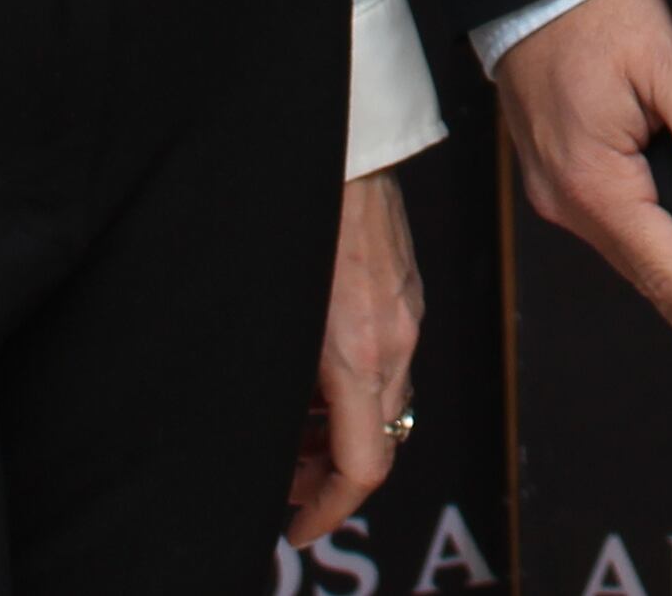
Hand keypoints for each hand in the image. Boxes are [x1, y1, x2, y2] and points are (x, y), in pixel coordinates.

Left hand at [289, 172, 427, 540]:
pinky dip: (354, 389)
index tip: (297, 529)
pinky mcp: (404, 288)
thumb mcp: (270, 319)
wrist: (342, 142)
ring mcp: (406, 313)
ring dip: (342, 432)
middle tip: (282, 483)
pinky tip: (314, 374)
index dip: (329, 510)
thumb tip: (265, 424)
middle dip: (329, 475)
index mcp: (361, 356)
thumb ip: (277, 379)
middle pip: (378, 440)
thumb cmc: (289, 219)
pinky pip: (390, 362)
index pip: (364, 467)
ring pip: (386, 403)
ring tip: (293, 431)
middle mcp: (396, 341)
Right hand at [491, 0, 671, 401]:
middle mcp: (571, 203)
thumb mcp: (661, 56)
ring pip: (631, 263)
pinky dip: (653, 265)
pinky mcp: (559, 176)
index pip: (669, 270)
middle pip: (648, 281)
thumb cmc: (595, 7)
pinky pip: (615, 236)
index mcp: (597, 182)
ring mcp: (559, 193)